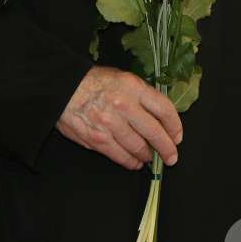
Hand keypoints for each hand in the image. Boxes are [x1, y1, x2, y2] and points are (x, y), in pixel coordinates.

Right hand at [57, 66, 182, 169]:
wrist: (63, 88)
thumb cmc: (95, 82)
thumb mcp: (123, 78)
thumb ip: (142, 95)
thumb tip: (161, 116)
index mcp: (133, 87)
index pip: (163, 108)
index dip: (174, 126)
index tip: (177, 136)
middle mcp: (124, 105)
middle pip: (154, 132)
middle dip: (166, 147)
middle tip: (171, 156)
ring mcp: (110, 124)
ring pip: (138, 147)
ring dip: (148, 156)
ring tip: (150, 157)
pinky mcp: (97, 139)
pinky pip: (120, 156)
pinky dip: (130, 162)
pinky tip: (135, 162)